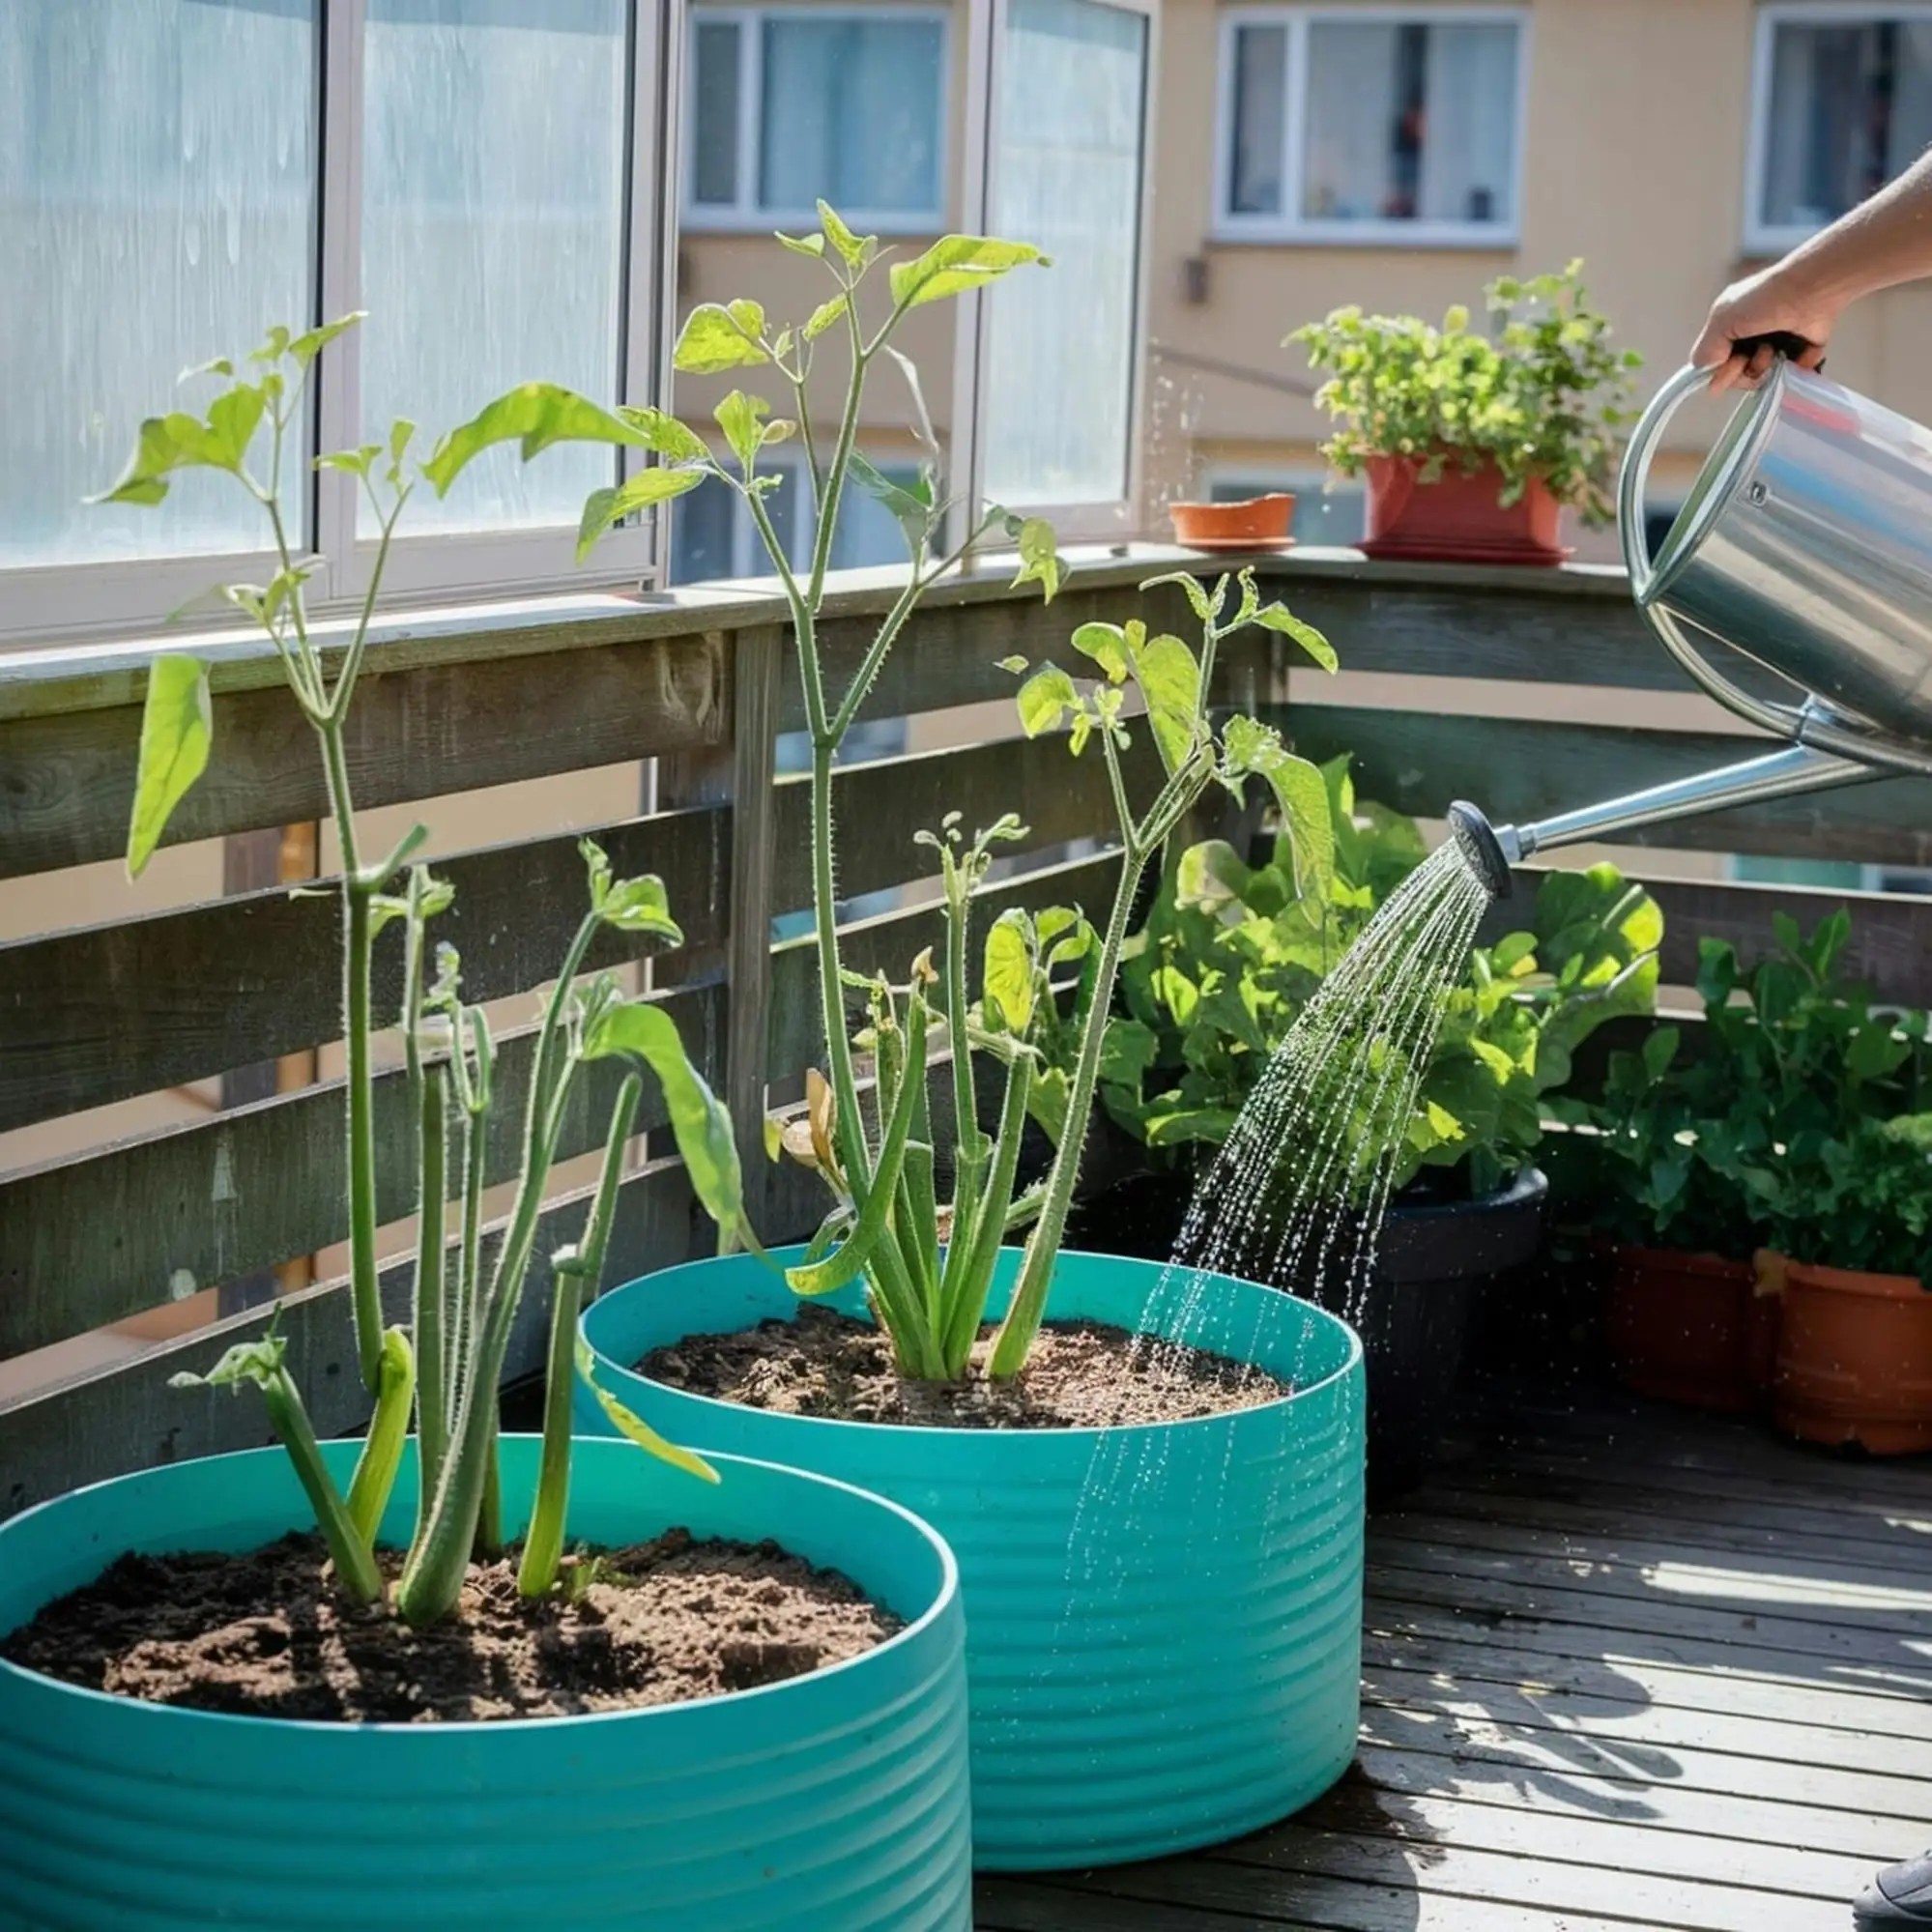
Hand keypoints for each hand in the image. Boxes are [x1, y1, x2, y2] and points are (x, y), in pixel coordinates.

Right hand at [1692, 263, 1839, 392]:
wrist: (1812, 290)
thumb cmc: (1765, 299)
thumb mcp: (1722, 319)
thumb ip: (1704, 350)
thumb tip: (1706, 373)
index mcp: (1728, 328)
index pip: (1713, 365)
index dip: (1718, 372)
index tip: (1730, 364)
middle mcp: (1749, 339)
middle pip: (1735, 376)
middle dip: (1741, 371)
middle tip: (1752, 355)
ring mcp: (1773, 348)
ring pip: (1759, 378)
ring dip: (1763, 368)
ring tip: (1774, 350)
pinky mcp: (1798, 354)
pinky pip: (1787, 376)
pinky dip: (1788, 371)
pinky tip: (1791, 358)